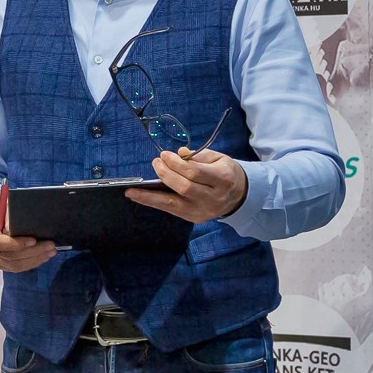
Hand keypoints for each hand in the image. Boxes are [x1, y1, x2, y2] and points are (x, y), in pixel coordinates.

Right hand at [0, 189, 55, 272]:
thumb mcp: (3, 201)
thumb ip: (8, 214)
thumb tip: (14, 231)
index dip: (14, 244)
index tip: (33, 240)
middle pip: (7, 255)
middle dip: (31, 251)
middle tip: (50, 245)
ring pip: (13, 263)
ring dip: (34, 259)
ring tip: (50, 251)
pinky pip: (14, 267)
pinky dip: (30, 263)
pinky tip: (42, 256)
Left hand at [126, 149, 247, 222]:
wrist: (239, 196)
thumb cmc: (225, 173)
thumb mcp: (218, 158)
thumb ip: (198, 156)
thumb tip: (178, 154)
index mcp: (222, 179)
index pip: (195, 172)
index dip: (176, 164)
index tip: (164, 155)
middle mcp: (213, 198)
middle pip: (184, 187)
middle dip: (165, 174)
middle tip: (156, 162)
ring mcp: (204, 211)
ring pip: (173, 204)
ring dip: (150, 196)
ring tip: (132, 189)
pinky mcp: (195, 218)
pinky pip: (170, 210)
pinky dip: (153, 203)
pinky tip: (138, 197)